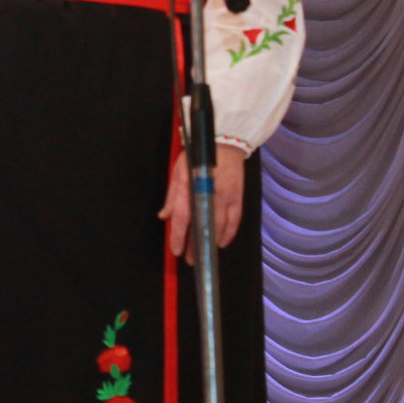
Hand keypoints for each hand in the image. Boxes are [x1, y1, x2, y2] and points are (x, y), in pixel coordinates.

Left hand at [157, 143, 246, 263]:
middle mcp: (209, 195)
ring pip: (220, 227)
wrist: (225, 142)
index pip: (183, 217)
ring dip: (211, 242)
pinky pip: (235, 221)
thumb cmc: (197, 157)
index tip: (176, 251)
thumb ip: (173, 196)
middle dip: (196, 245)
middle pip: (202, 226)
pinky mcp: (238, 198)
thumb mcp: (179, 171)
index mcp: (190, 187)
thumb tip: (165, 217)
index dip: (179, 236)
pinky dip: (229, 234)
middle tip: (191, 260)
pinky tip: (222, 243)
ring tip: (204, 254)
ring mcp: (226, 197)